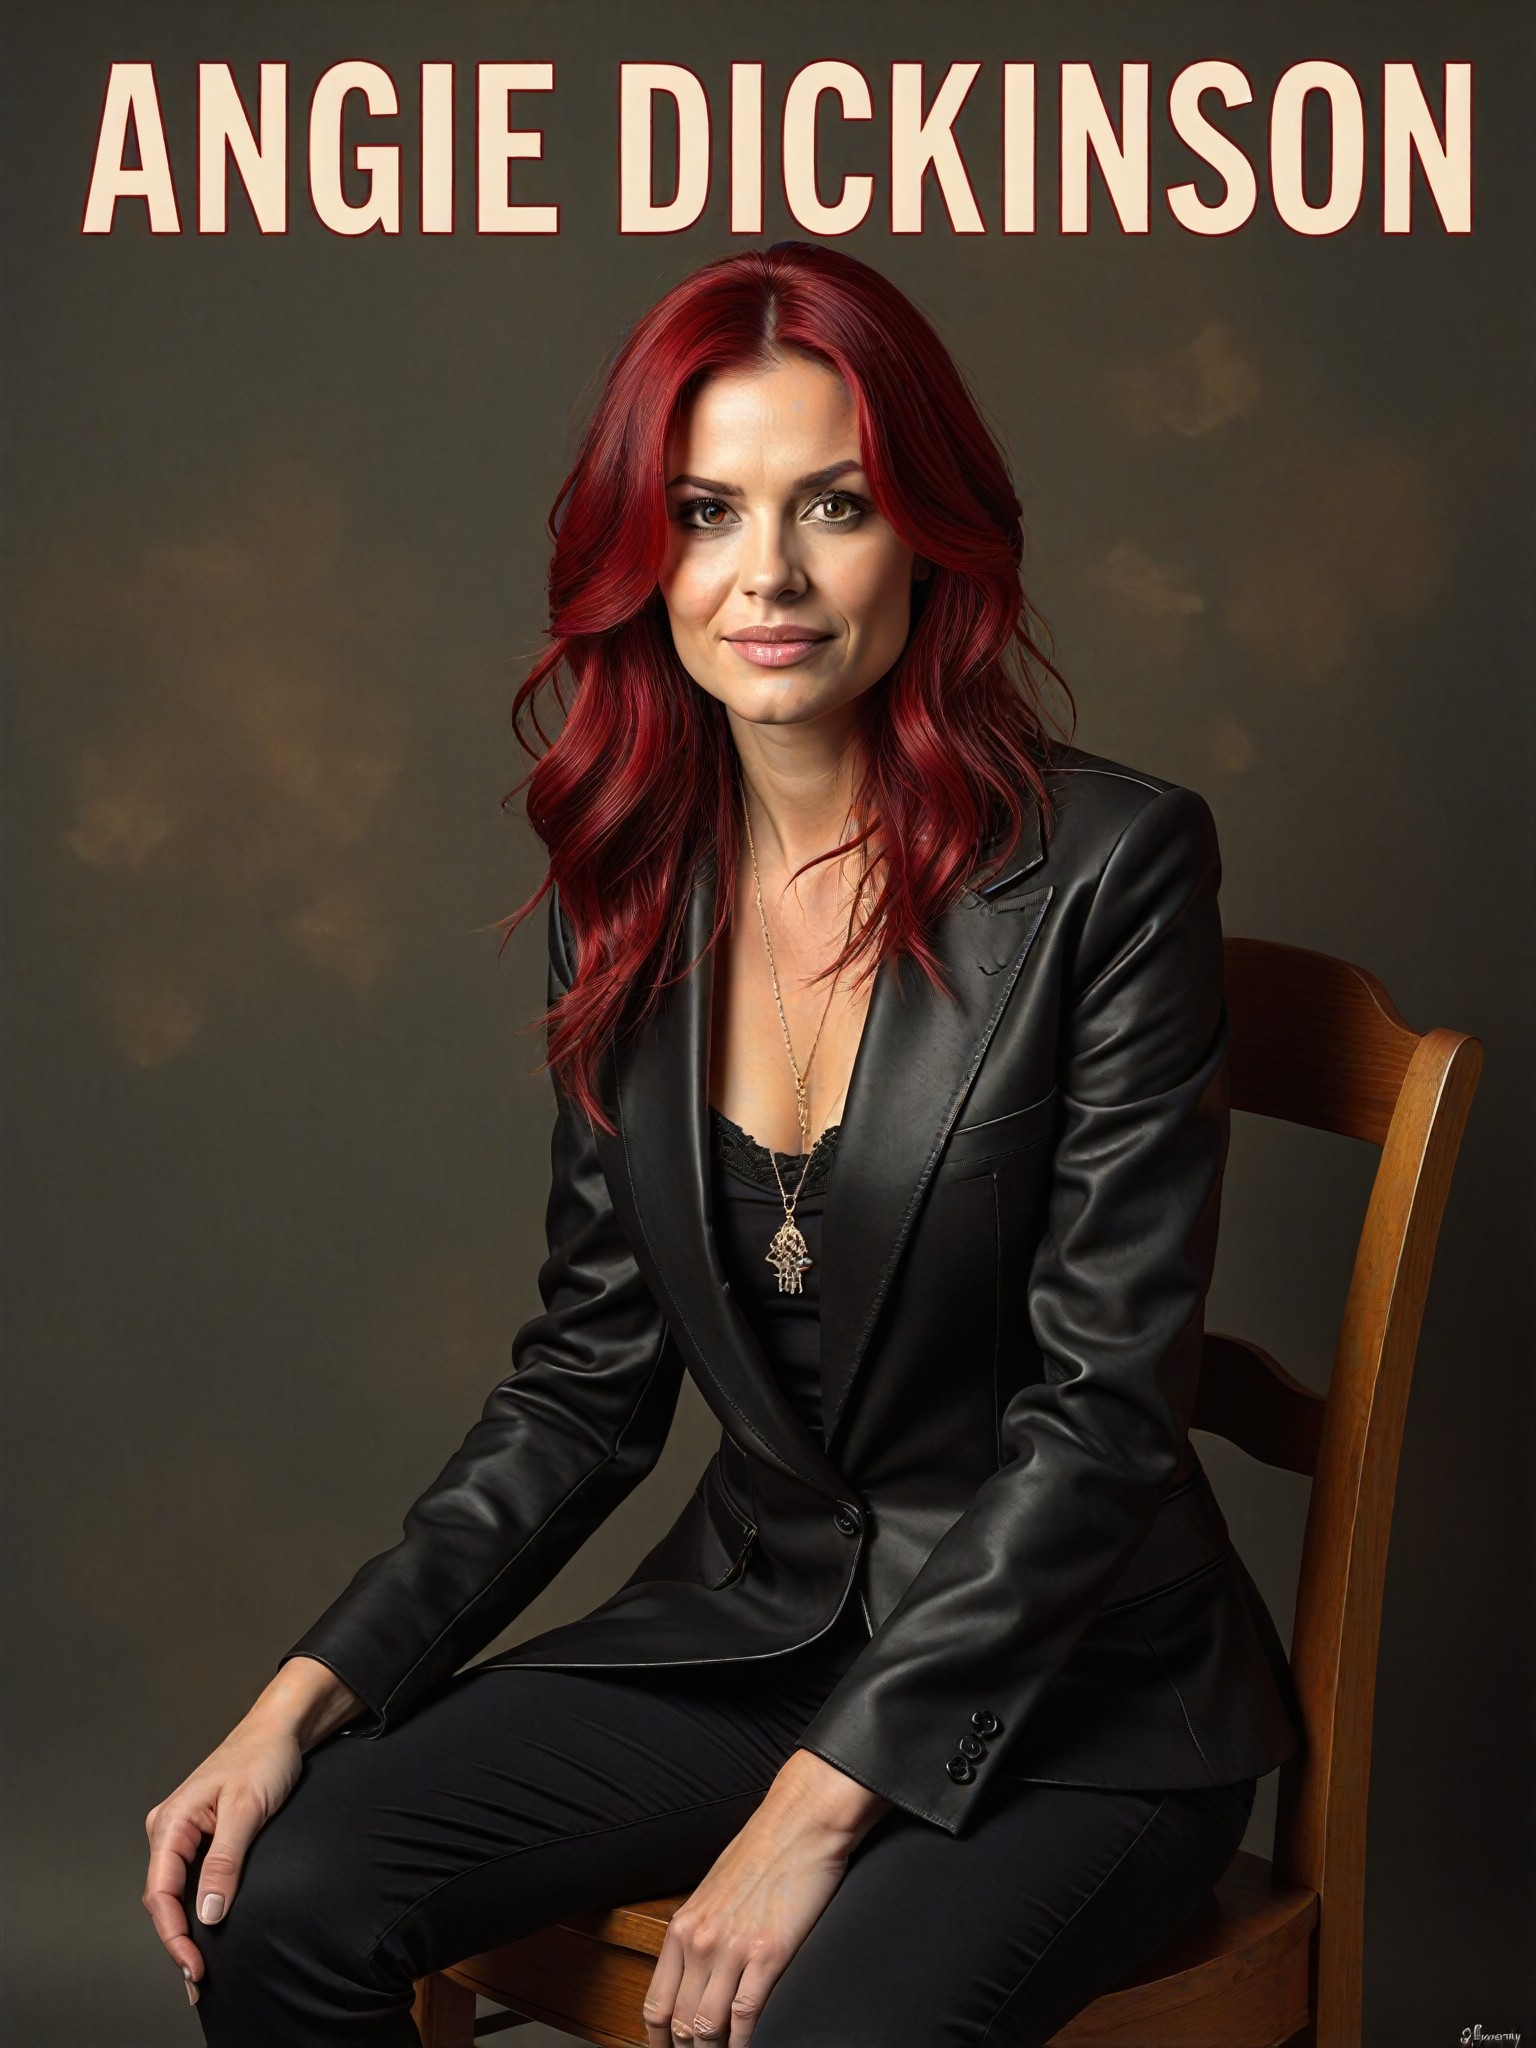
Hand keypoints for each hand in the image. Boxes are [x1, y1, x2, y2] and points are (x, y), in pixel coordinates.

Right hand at [141, 1658, 364, 2007]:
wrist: (282, 1729)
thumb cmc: (263, 1757)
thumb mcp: (246, 1809)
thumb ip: (225, 1861)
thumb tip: (208, 1913)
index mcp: (171, 1821)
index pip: (160, 1892)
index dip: (173, 1934)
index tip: (194, 1963)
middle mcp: (169, 1829)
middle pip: (163, 1897)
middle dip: (178, 1939)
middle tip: (199, 1977)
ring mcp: (184, 1833)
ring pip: (177, 1891)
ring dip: (187, 1926)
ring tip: (202, 1964)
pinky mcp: (202, 1836)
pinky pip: (192, 1879)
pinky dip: (198, 1906)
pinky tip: (209, 1929)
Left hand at [642, 1748, 890, 2045]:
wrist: (801, 1821)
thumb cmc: (763, 1851)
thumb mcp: (715, 1891)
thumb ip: (702, 1933)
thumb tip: (698, 1975)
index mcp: (684, 1926)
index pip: (657, 2005)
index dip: (660, 2041)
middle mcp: (701, 1940)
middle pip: (681, 2024)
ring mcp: (733, 1948)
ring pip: (708, 2027)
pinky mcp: (769, 1953)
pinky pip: (747, 2017)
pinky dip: (745, 2043)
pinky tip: (752, 2047)